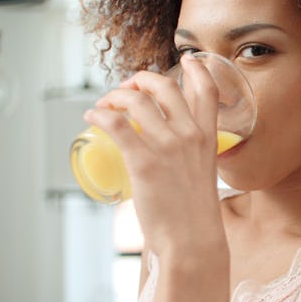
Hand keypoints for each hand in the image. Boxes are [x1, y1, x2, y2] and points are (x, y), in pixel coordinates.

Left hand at [84, 55, 226, 257]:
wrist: (193, 240)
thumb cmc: (195, 216)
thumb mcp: (202, 176)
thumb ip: (190, 159)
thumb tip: (165, 157)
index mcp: (208, 139)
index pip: (208, 91)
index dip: (197, 69)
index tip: (186, 60)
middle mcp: (190, 136)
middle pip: (164, 87)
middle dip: (140, 80)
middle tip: (126, 90)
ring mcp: (167, 147)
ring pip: (135, 101)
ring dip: (114, 97)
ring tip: (103, 108)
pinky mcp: (143, 161)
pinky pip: (115, 124)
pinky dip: (99, 115)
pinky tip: (92, 118)